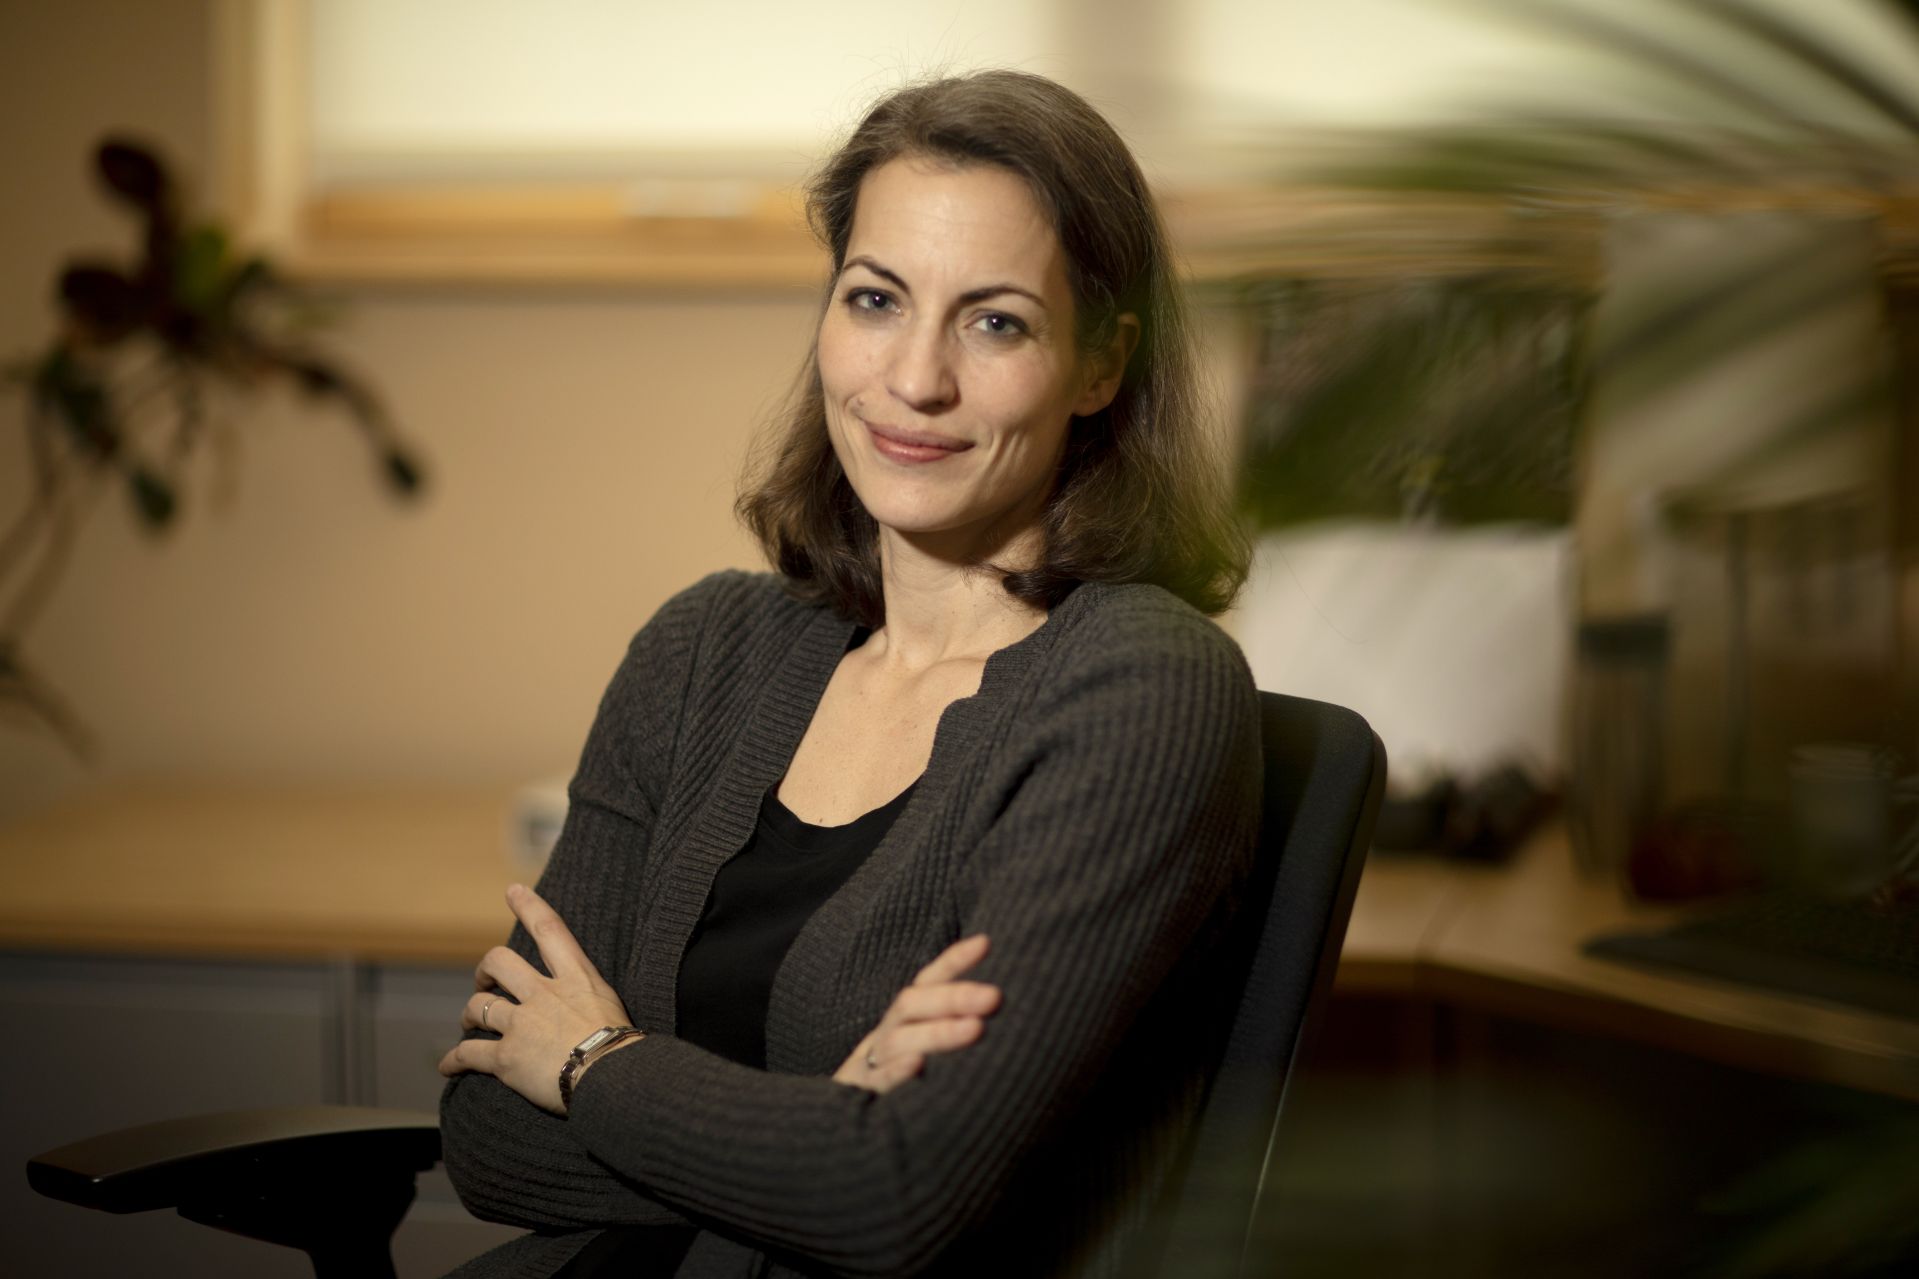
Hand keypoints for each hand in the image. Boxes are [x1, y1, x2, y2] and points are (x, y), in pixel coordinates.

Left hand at [438, 883, 634, 1114]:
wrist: (615, 1078)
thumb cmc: (623, 1049)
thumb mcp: (612, 1008)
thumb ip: (590, 1000)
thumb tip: (585, 1011)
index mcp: (576, 979)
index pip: (550, 930)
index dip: (530, 907)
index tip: (513, 890)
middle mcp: (544, 994)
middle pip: (499, 963)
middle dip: (485, 971)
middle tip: (485, 983)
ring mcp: (523, 1024)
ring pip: (479, 1007)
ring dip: (469, 1016)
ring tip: (469, 1025)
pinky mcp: (506, 1057)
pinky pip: (468, 1054)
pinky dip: (454, 1061)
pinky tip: (447, 1067)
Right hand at [834, 934, 999, 1093]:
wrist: (840, 1120)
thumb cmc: (895, 1075)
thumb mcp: (920, 1045)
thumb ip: (953, 1026)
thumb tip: (999, 1005)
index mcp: (905, 1017)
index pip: (928, 981)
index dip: (953, 961)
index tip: (985, 943)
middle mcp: (888, 1032)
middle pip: (913, 1004)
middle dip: (954, 998)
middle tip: (995, 997)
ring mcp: (872, 1061)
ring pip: (898, 1040)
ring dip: (938, 1033)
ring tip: (975, 1028)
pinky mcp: (861, 1092)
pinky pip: (877, 1080)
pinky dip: (895, 1072)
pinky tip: (917, 1065)